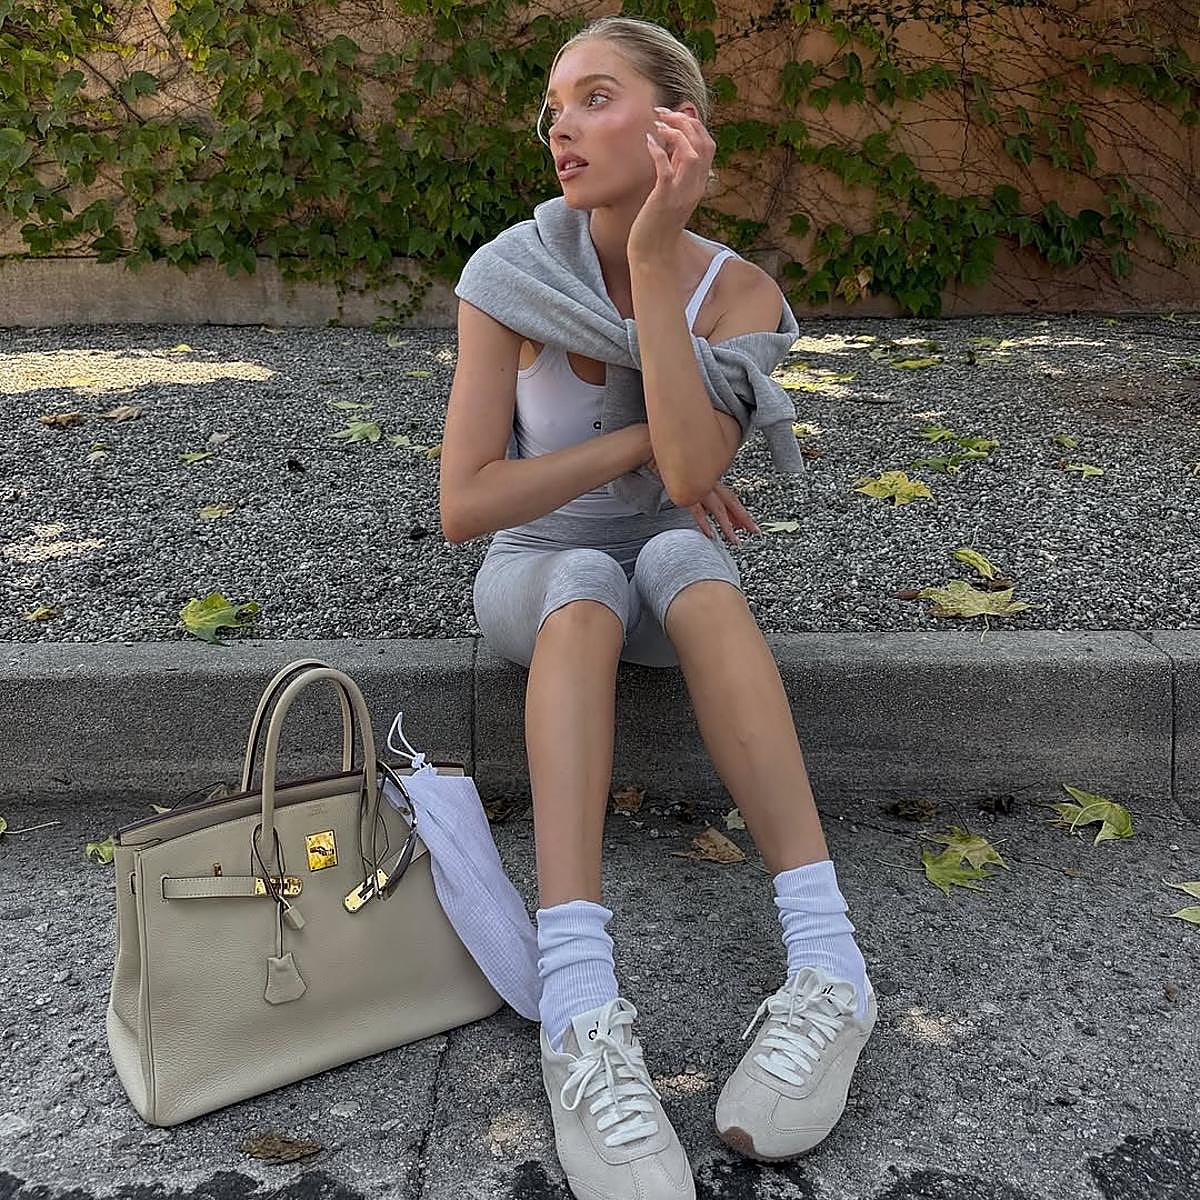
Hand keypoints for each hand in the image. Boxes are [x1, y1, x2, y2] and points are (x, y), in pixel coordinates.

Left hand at [629, 106, 716, 260]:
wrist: (654, 252)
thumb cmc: (659, 221)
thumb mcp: (673, 190)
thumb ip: (676, 168)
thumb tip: (673, 142)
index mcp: (699, 183)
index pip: (708, 145)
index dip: (694, 124)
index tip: (674, 115)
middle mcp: (695, 187)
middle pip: (704, 144)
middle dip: (686, 122)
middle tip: (663, 113)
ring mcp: (681, 194)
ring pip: (692, 154)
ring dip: (676, 134)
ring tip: (658, 124)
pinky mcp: (663, 200)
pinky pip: (666, 170)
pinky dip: (659, 152)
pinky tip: (649, 142)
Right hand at [645, 455, 758, 546]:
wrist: (649, 447)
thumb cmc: (666, 456)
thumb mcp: (685, 470)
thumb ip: (693, 481)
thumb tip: (696, 492)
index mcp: (709, 476)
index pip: (729, 496)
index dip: (739, 511)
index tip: (746, 523)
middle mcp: (707, 481)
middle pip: (730, 501)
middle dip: (743, 518)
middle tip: (754, 531)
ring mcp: (697, 486)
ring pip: (718, 508)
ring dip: (727, 526)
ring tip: (735, 540)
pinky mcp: (684, 491)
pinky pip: (697, 510)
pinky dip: (704, 523)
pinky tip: (711, 534)